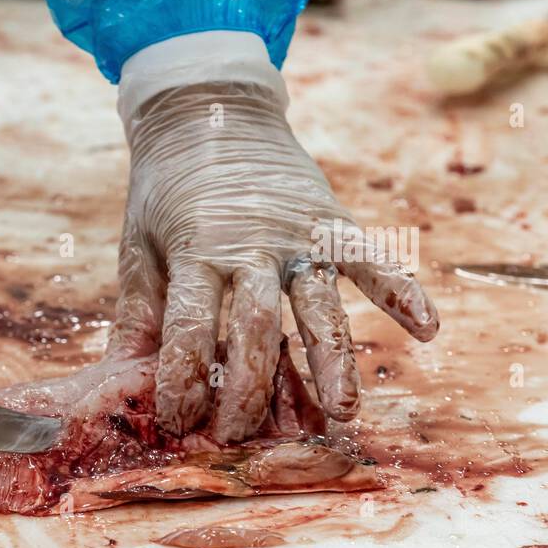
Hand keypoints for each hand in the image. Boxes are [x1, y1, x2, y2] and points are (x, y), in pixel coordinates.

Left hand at [108, 80, 438, 441]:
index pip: (191, 325)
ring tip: (344, 410)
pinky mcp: (331, 220)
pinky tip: (428, 329)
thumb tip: (119, 380)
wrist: (208, 113)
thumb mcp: (139, 245)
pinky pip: (372, 259)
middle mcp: (250, 244)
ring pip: (319, 303)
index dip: (184, 376)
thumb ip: (139, 311)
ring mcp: (297, 232)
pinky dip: (402, 291)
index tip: (178, 419)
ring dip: (332, 359)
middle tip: (247, 435)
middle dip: (252, 387)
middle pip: (257, 326)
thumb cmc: (165, 190)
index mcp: (194, 251)